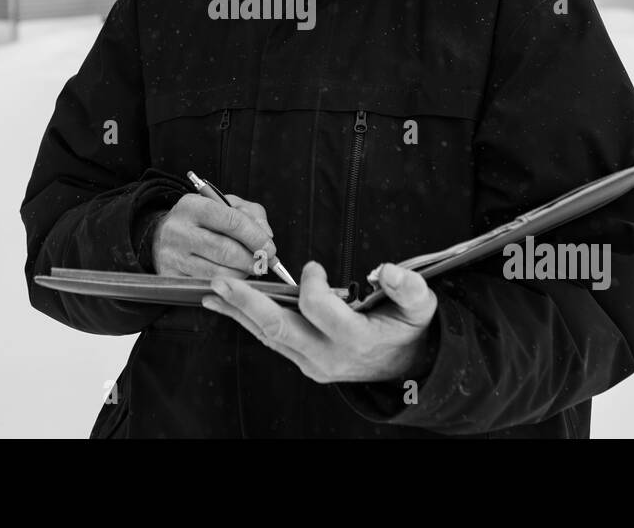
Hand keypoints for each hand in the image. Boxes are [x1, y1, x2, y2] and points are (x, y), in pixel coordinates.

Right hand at [151, 192, 277, 278]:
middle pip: (225, 250)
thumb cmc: (200, 220)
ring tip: (248, 270)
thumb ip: (251, 214)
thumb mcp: (224, 205)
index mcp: (192, 206)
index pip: (231, 221)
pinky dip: (226, 285)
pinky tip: (232, 278)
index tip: (270, 248)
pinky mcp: (171, 276)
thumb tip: (266, 236)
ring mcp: (173, 256)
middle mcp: (179, 230)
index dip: (255, 237)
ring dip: (241, 275)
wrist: (161, 235)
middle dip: (251, 260)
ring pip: (217, 272)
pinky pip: (206, 285)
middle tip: (263, 264)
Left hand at [202, 260, 437, 383]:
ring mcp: (312, 362)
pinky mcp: (303, 361)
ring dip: (239, 312)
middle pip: (279, 328)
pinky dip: (248, 321)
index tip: (313, 267)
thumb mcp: (420, 306)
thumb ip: (408, 287)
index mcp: (356, 339)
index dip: (312, 285)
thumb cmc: (408, 329)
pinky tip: (229, 306)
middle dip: (247, 303)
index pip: (320, 310)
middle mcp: (328, 356)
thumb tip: (387, 271)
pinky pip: (271, 339)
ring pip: (268, 336)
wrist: (405, 366)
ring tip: (212, 292)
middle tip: (221, 281)